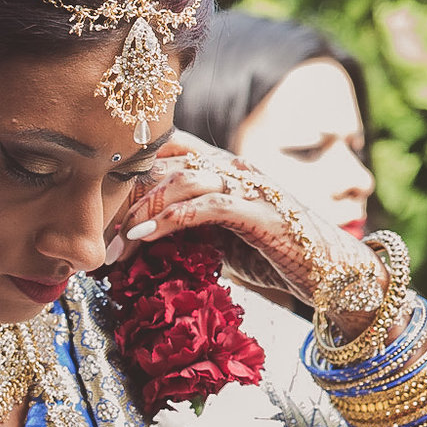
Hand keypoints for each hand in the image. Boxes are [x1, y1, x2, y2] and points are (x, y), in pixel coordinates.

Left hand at [116, 132, 393, 336]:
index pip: (163, 152)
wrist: (336, 274)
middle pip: (164, 163)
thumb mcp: (218, 238)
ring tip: (110, 240)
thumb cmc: (277, 256)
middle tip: (90, 228)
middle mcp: (233, 167)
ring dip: (138, 210)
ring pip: (180, 180)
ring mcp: (249, 186)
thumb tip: (132, 239)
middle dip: (122, 194)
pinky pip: (205, 206)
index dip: (124, 174)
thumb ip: (184, 228)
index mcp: (221, 168)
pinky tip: (140, 235)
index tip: (91, 208)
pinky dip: (167, 219)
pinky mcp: (260, 211)